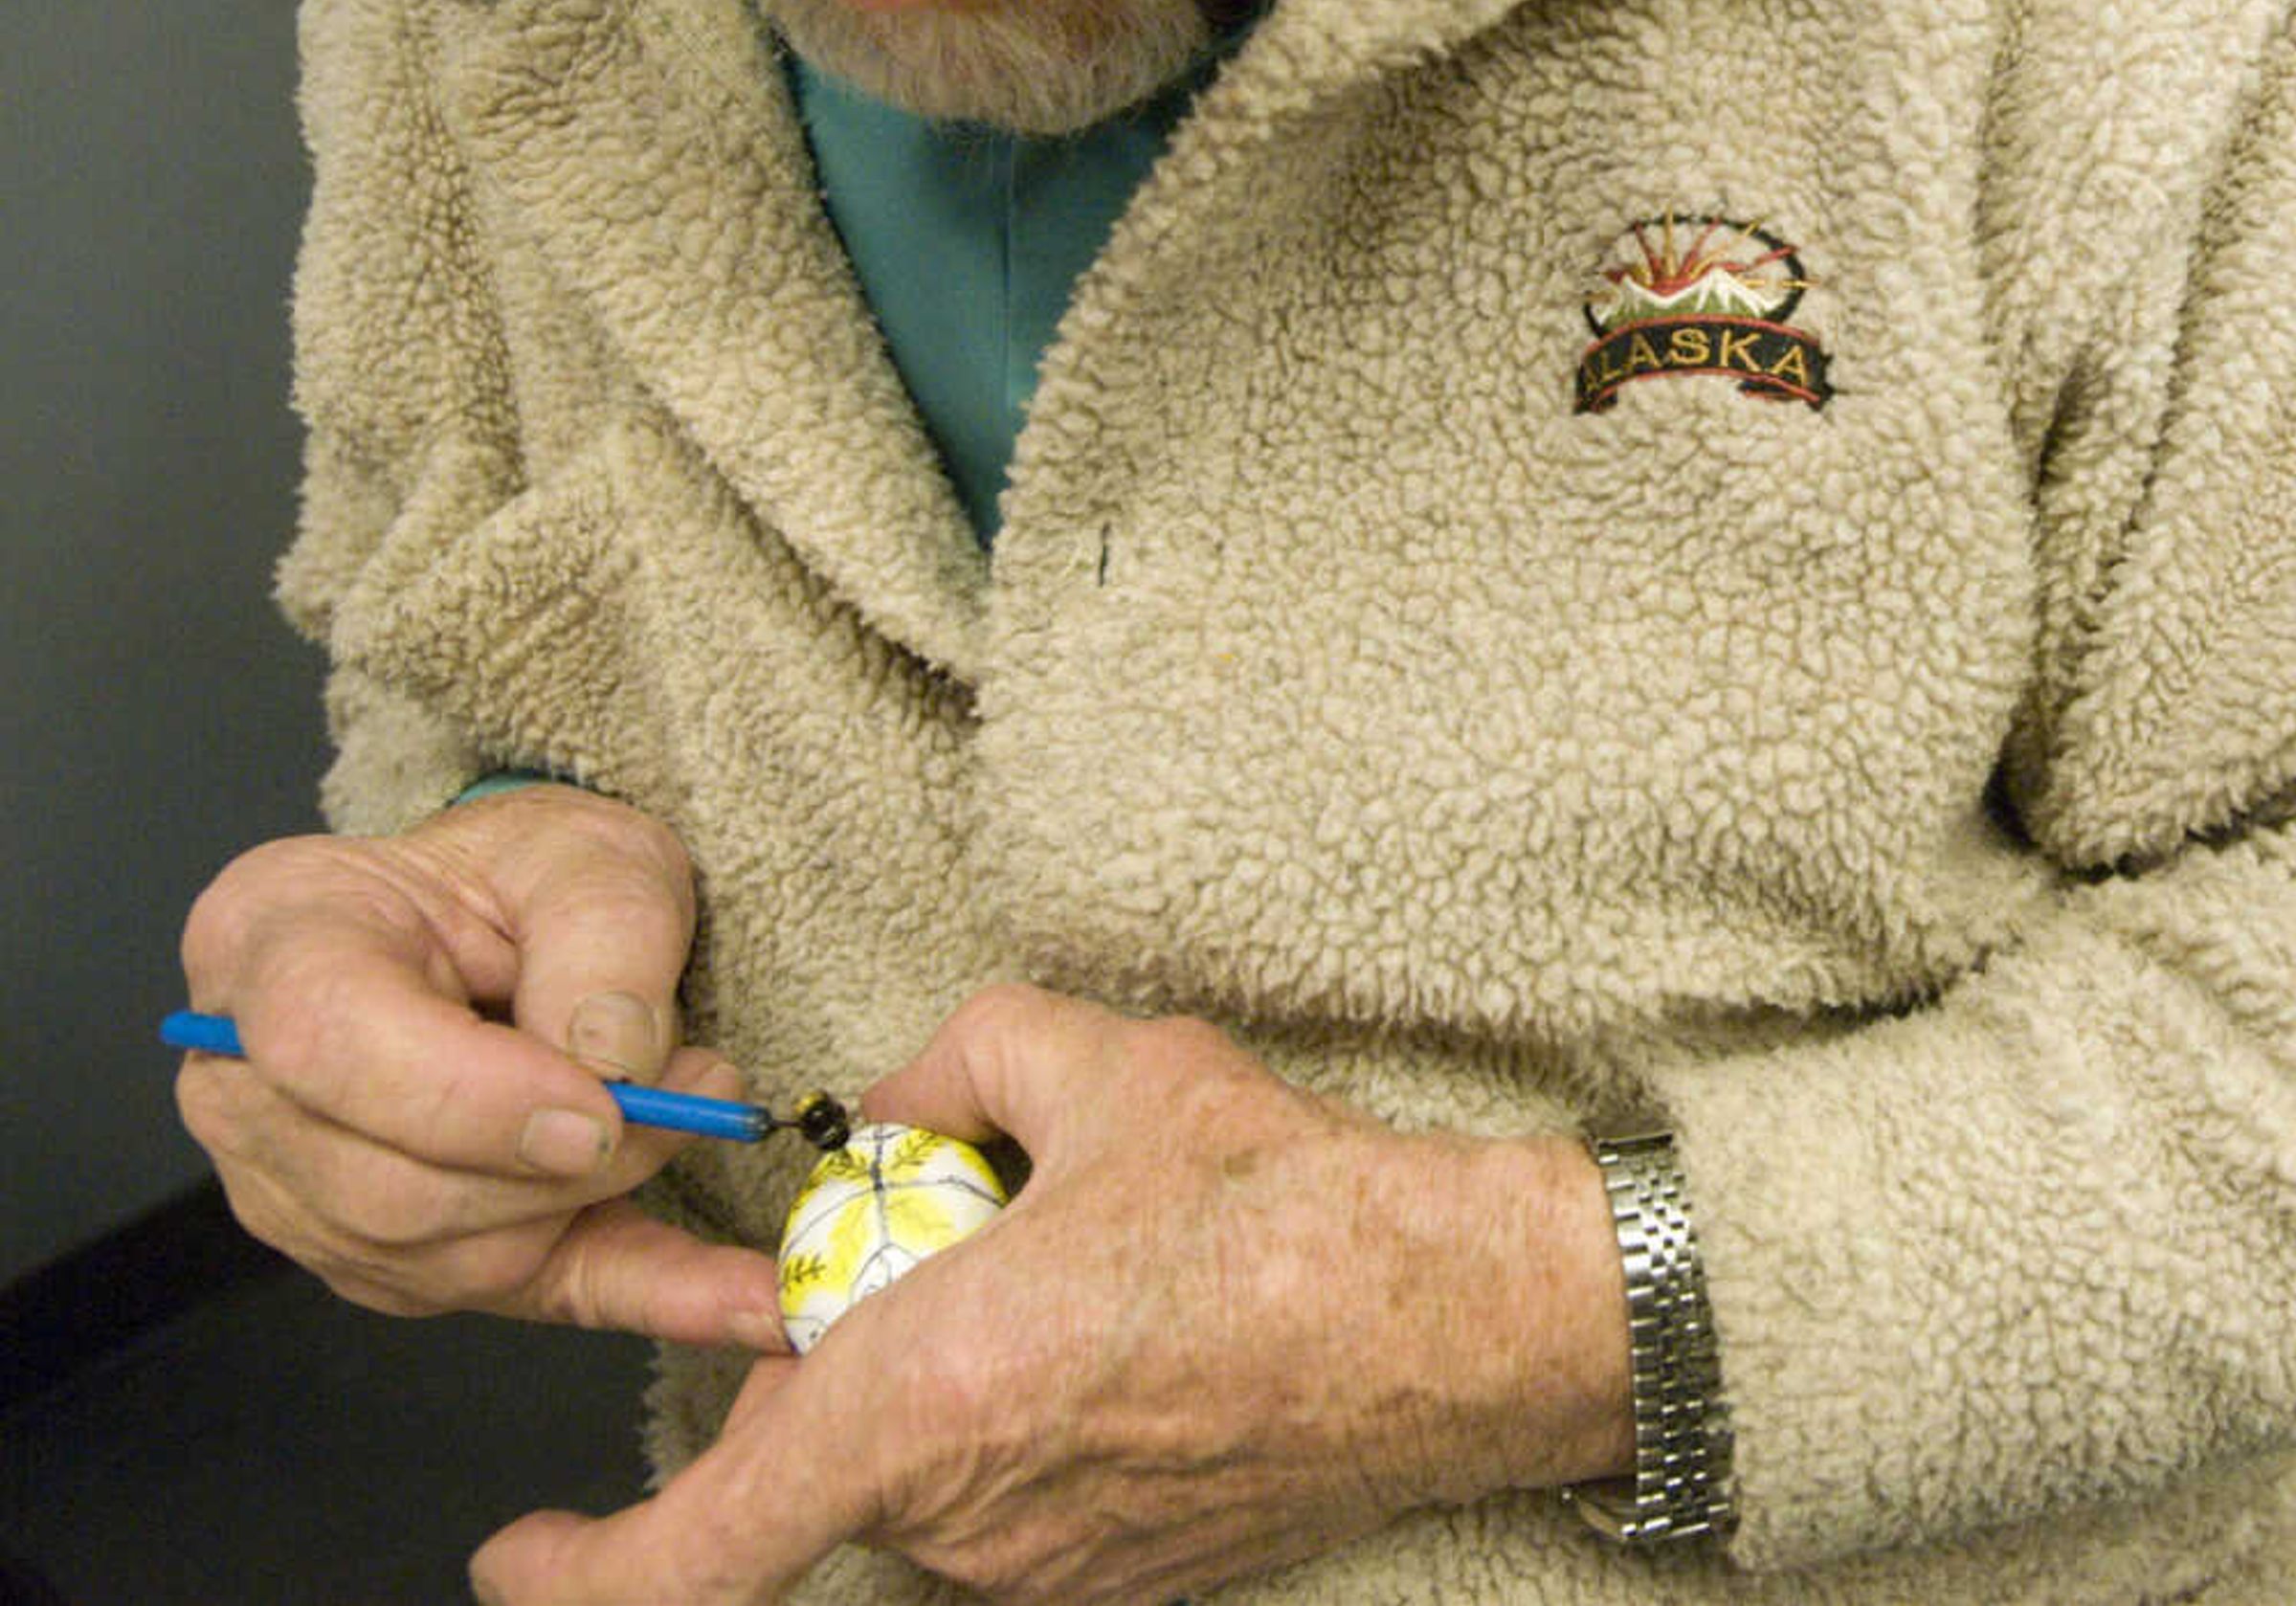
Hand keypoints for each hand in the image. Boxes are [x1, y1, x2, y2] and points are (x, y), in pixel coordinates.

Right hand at [175, 785, 781, 1348]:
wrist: (513, 926)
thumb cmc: (519, 880)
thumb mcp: (587, 853)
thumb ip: (602, 938)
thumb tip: (614, 1065)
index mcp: (270, 944)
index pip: (327, 1046)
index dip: (470, 1097)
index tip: (602, 1107)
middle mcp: (248, 1087)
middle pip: (388, 1184)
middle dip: (561, 1163)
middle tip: (690, 1094)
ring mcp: (302, 1191)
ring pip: (447, 1258)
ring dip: (598, 1205)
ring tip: (691, 1113)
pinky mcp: (390, 1261)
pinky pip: (526, 1297)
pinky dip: (651, 1295)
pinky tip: (746, 1300)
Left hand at [468, 986, 1635, 1605]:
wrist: (1458, 1324)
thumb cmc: (1286, 1206)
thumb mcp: (1098, 1063)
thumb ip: (948, 1067)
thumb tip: (883, 1119)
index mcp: (925, 1405)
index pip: (698, 1549)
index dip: (581, 1572)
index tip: (515, 1557)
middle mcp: (968, 1520)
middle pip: (827, 1464)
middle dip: (848, 1366)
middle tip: (957, 1251)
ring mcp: (1047, 1569)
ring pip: (923, 1480)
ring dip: (950, 1389)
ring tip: (1080, 1278)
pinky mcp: (1119, 1583)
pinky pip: (1011, 1505)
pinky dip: (1029, 1426)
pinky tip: (1131, 1337)